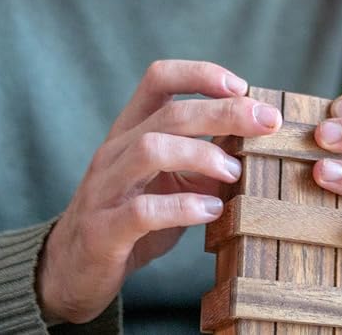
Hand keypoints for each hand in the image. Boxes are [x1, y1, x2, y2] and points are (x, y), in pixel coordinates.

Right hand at [35, 60, 281, 323]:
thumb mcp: (170, 178)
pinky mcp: (103, 229)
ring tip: (234, 172)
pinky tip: (211, 211)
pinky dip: (183, 207)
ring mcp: (105, 187)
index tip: (242, 86)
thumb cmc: (133, 215)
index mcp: (132, 128)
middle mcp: (116, 149)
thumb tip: (257, 141)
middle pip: (170, 113)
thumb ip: (204, 157)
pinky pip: (142, 210)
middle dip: (223, 111)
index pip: (159, 77)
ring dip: (202, 155)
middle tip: (266, 122)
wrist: (75, 268)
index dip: (201, 74)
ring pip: (151, 150)